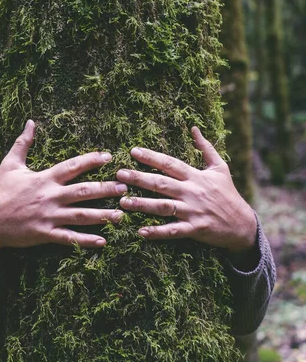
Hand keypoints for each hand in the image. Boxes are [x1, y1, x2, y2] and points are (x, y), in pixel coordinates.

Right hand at [0, 120, 126, 258]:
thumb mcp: (9, 164)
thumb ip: (23, 143)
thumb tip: (30, 122)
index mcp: (43, 178)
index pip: (72, 166)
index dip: (91, 160)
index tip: (108, 156)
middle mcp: (49, 197)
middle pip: (84, 191)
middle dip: (106, 188)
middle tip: (125, 186)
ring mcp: (48, 216)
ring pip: (81, 216)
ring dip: (103, 215)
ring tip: (121, 214)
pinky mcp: (45, 234)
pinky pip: (69, 237)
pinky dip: (86, 240)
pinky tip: (103, 240)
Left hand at [115, 127, 256, 252]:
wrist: (243, 224)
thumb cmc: (228, 194)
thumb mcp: (220, 168)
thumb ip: (206, 148)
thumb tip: (194, 128)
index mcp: (196, 177)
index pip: (170, 164)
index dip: (152, 157)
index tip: (133, 151)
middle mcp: (192, 192)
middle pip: (162, 183)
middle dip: (139, 178)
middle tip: (119, 174)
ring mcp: (192, 211)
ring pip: (163, 207)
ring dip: (142, 204)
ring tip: (123, 202)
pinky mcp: (194, 229)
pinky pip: (172, 231)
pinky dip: (157, 232)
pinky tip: (140, 231)